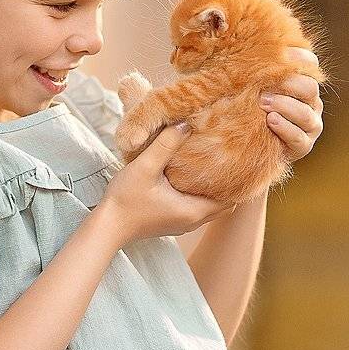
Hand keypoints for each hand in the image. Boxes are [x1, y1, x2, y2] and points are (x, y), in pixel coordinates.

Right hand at [98, 123, 236, 245]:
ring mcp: (183, 223)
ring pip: (210, 205)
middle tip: (233, 158)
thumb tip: (186, 123)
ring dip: (214, 188)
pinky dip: (201, 193)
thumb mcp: (146, 166)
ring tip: (216, 163)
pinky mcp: (172, 220)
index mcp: (194, 211)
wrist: (106, 226)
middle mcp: (193, 221)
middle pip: (224, 203)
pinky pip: (197, 206)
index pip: (231, 199)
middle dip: (230, 183)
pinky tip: (195, 175)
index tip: (242, 160)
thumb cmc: (125, 199)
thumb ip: (166, 144)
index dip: (239, 181)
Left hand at [258, 47, 323, 161]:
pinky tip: (270, 120)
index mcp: (302, 83)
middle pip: (310, 88)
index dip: (301, 58)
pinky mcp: (303, 146)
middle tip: (264, 86)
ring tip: (263, 103)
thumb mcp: (251, 85)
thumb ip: (255, 69)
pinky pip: (299, 138)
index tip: (283, 54)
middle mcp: (311, 103)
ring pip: (306, 114)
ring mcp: (310, 126)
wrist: (247, 144)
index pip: (311, 65)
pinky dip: (285, 128)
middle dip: (288, 85)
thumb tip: (243, 35)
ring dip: (285, 106)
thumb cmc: (250, 106)